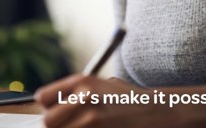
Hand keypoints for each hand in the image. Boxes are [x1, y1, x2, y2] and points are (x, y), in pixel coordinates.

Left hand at [35, 74, 205, 127]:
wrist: (162, 112)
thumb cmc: (128, 100)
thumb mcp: (100, 85)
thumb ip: (72, 93)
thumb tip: (45, 106)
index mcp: (82, 82)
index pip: (42, 98)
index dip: (47, 108)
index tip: (54, 113)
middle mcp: (85, 99)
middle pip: (49, 122)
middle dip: (57, 126)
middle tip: (72, 125)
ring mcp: (94, 121)